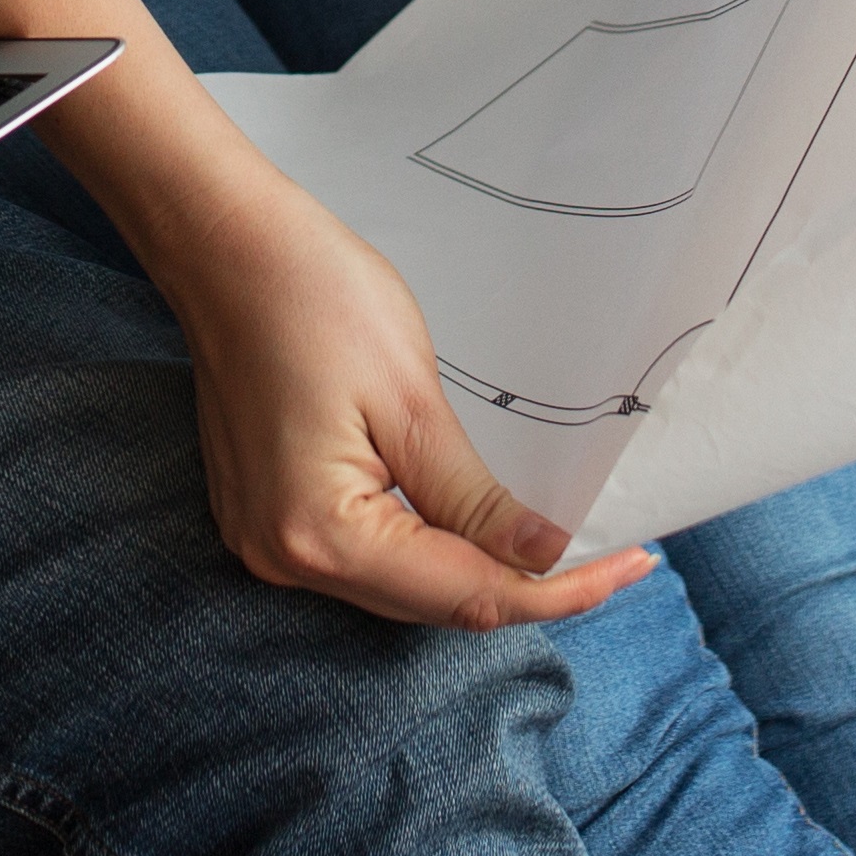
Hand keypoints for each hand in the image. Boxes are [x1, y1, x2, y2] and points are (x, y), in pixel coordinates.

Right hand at [160, 148, 661, 628]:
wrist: (225, 250)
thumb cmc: (314, 298)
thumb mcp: (412, 399)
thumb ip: (474, 498)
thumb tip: (544, 558)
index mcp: (321, 533)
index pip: (465, 593)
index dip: (558, 590)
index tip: (631, 565)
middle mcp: (285, 560)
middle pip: (432, 605)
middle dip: (526, 588)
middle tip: (612, 556)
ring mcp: (267, 545)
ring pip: (400, 590)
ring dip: (477, 574)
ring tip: (558, 546)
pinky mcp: (267, 519)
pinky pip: (367, 560)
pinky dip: (427, 551)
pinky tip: (476, 526)